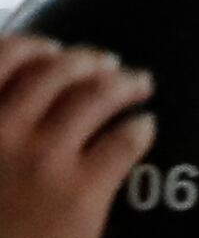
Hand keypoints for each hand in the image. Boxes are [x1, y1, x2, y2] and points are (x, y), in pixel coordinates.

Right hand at [0, 36, 151, 237]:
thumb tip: (13, 116)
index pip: (1, 58)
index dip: (34, 47)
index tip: (52, 49)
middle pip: (55, 71)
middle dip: (88, 62)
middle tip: (109, 65)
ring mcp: (42, 158)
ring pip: (95, 96)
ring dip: (124, 83)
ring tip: (140, 84)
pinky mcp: (82, 190)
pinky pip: (125, 139)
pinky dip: (140, 127)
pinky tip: (146, 128)